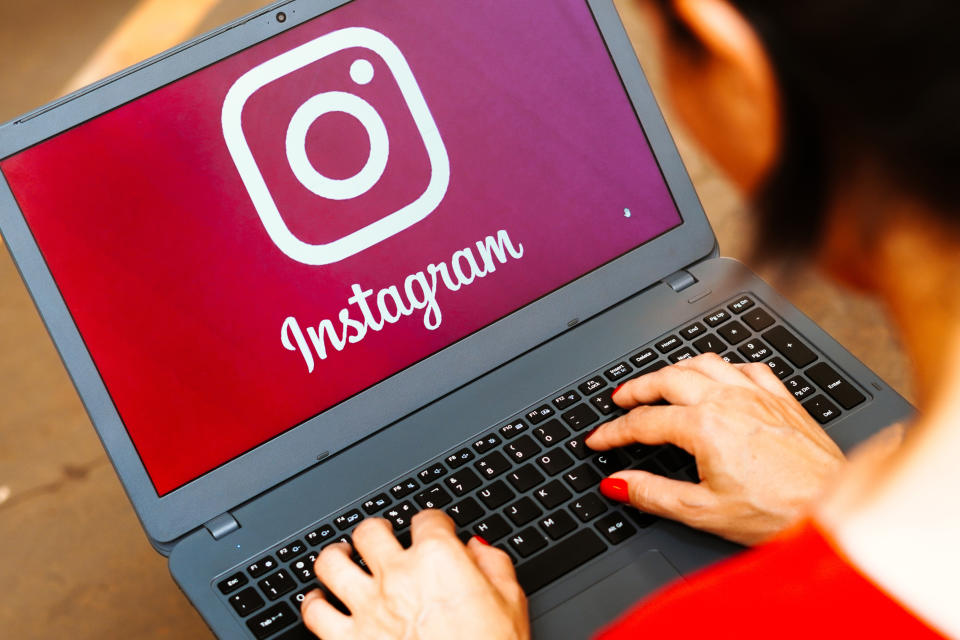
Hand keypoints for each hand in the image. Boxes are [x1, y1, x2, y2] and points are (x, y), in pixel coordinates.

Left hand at [303, 510, 528, 639]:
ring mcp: (367, 609)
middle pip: (370, 531)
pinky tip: (321, 601)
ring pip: (331, 563)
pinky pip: (313, 613)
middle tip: (382, 535)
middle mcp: (397, 576)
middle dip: (378, 529)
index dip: (433, 522)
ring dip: (336, 556)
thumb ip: (493, 565)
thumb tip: (478, 549)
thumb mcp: (510, 603)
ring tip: (342, 557)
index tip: (434, 528)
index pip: (427, 519)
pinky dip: (314, 603)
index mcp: (438, 560)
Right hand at [586, 353, 845, 545]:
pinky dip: (724, 368)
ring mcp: (758, 394)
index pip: (644, 422)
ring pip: (705, 363)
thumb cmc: (779, 514)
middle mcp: (729, 400)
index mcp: (704, 426)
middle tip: (620, 398)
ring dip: (676, 368)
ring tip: (661, 380)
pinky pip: (747, 367)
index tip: (599, 439)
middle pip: (669, 378)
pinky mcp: (782, 398)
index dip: (614, 431)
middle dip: (638, 387)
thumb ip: (652, 494)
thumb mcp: (703, 512)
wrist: (835, 509)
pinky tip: (721, 378)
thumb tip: (617, 483)